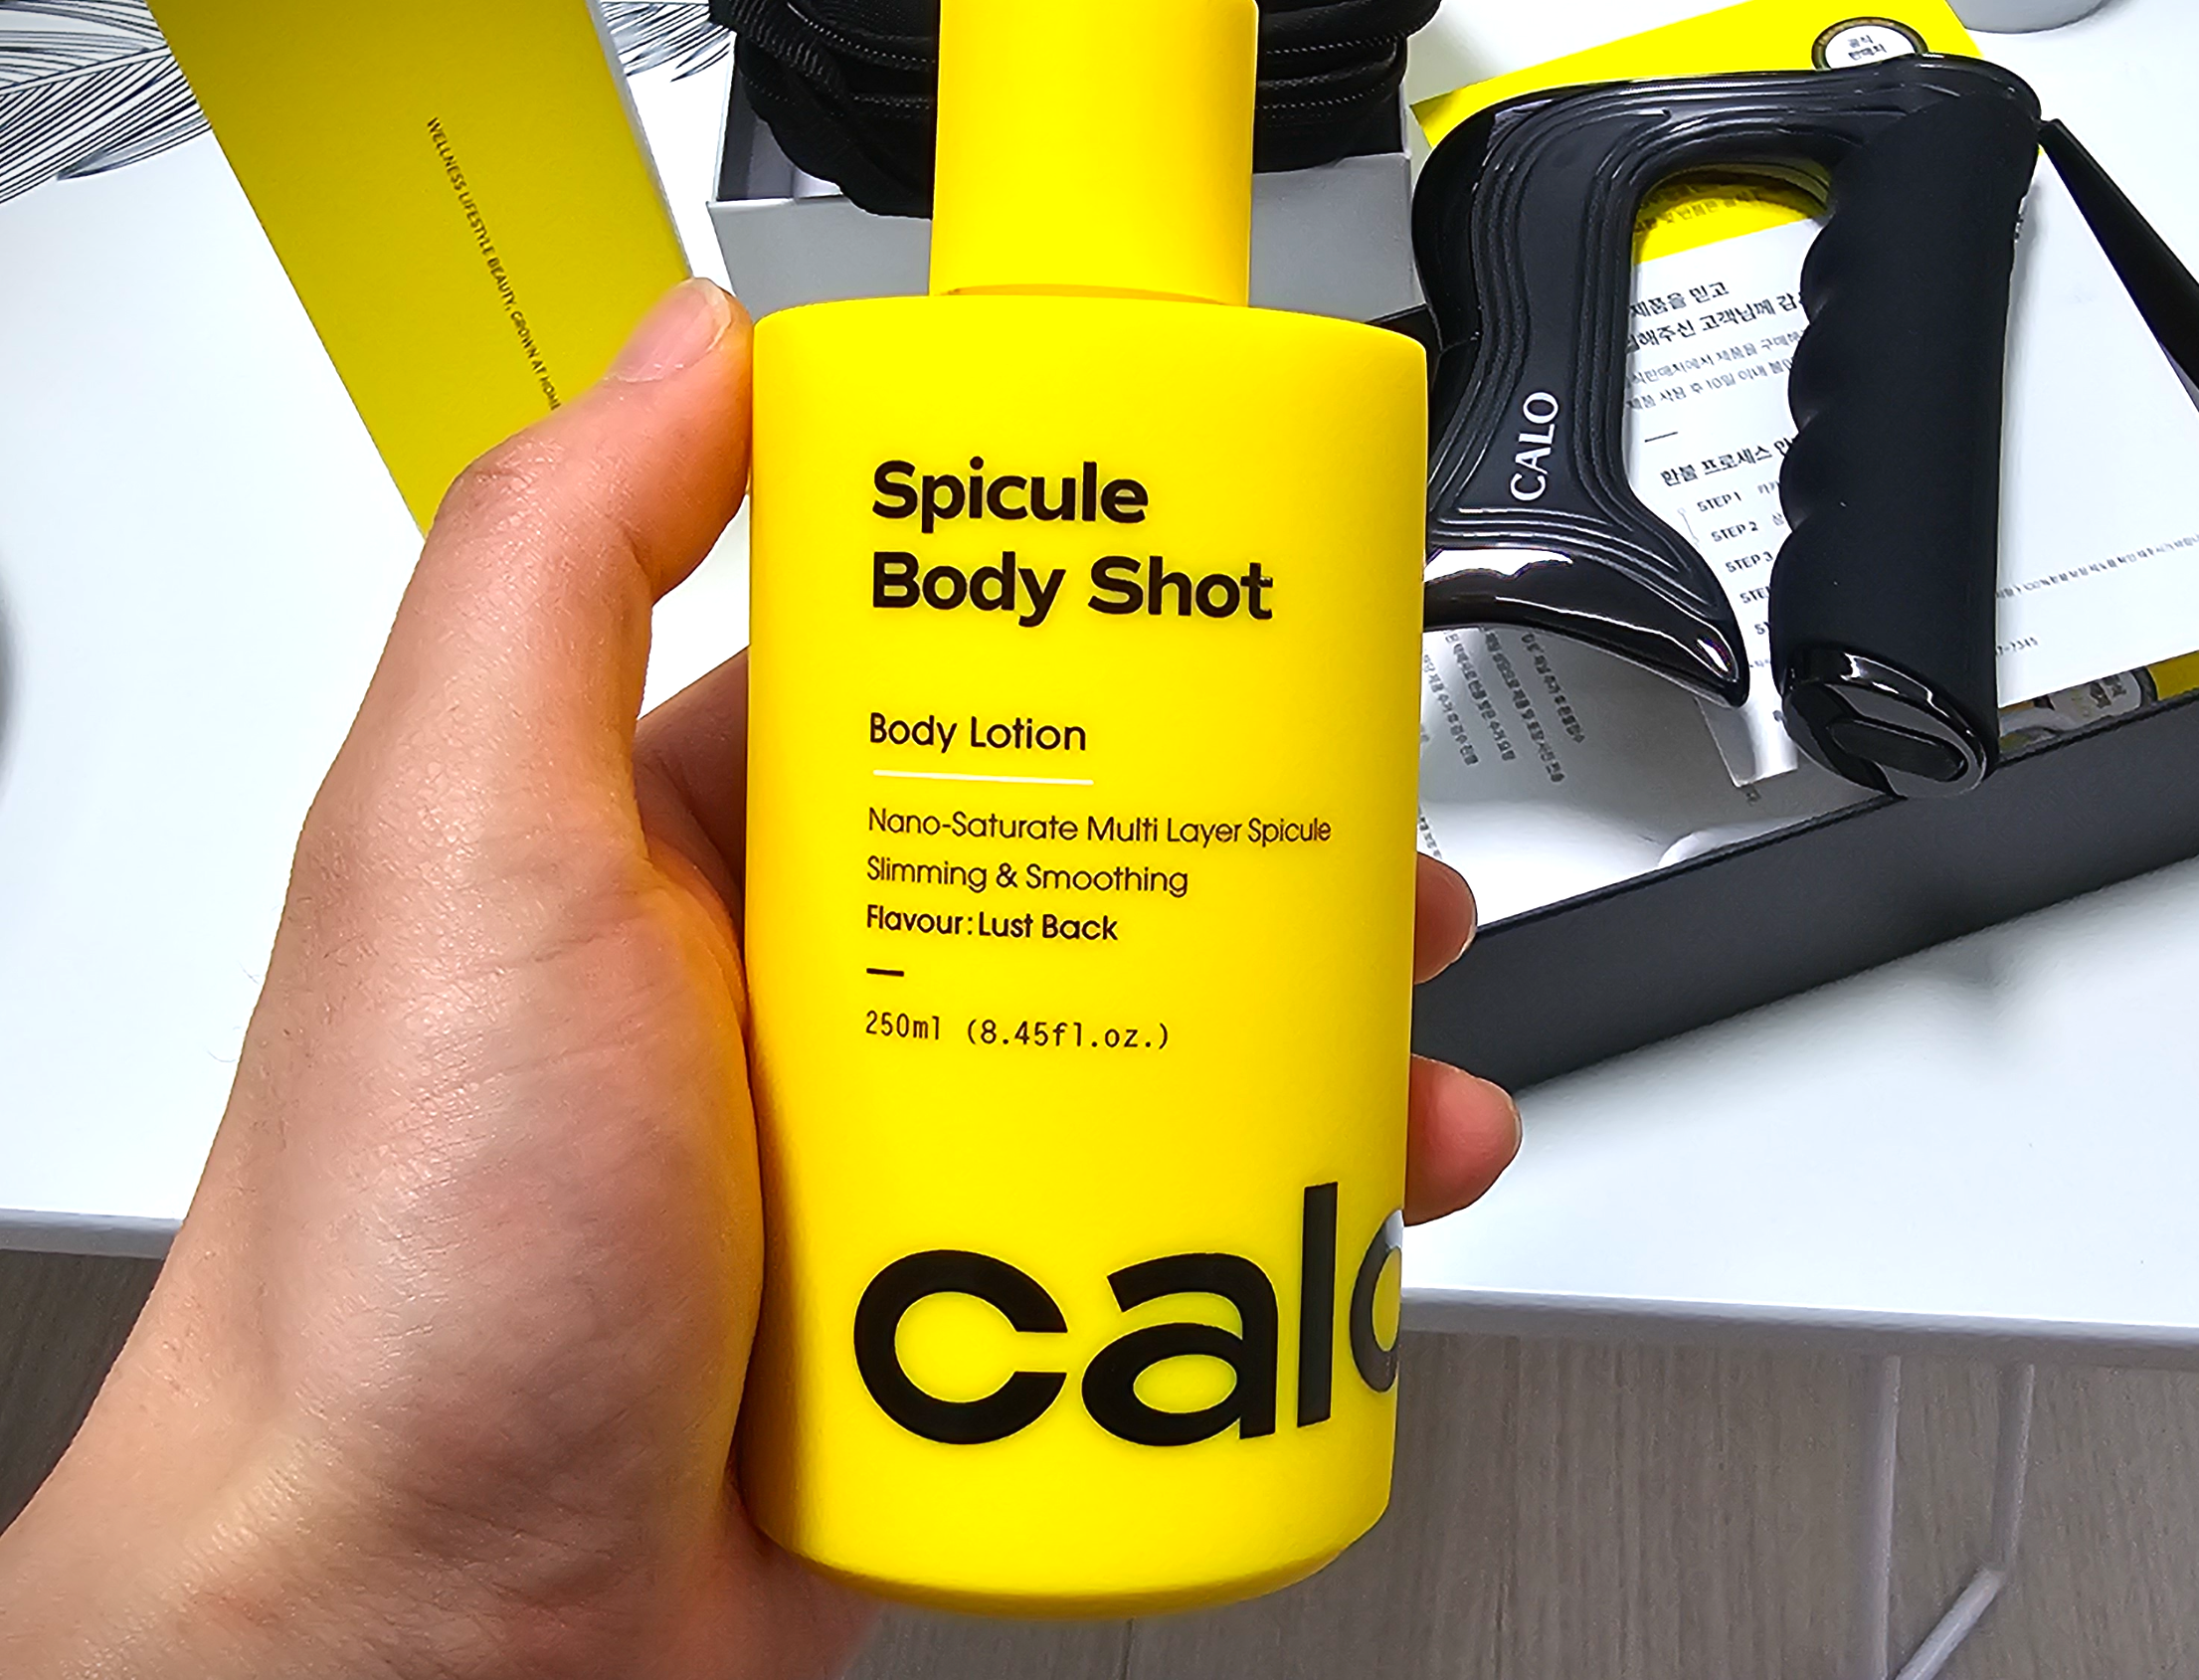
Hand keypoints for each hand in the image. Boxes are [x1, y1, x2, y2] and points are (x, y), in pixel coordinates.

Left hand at [0, 279, 1518, 1679]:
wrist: (433, 1641)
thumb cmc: (397, 1270)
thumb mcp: (456, 847)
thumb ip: (551, 566)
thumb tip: (692, 341)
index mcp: (685, 844)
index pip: (930, 665)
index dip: (1098, 612)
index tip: (1233, 587)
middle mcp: (799, 988)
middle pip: (1095, 848)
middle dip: (1267, 832)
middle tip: (1367, 838)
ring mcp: (893, 1156)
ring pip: (1162, 1039)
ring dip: (1315, 1023)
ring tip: (1401, 1029)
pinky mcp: (966, 1310)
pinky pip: (1169, 1225)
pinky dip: (1295, 1207)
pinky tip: (1358, 1196)